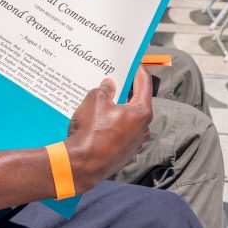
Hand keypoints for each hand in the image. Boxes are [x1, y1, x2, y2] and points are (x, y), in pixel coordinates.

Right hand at [64, 67, 152, 192]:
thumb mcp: (94, 101)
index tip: (133, 62)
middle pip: (138, 101)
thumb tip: (108, 86)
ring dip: (120, 108)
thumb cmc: (91, 131)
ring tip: (104, 98)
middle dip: (126, 89)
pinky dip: (115, 122)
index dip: (138, 70)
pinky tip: (100, 119)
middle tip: (116, 78)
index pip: (145, 83)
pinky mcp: (126, 152)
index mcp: (141, 112)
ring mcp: (136, 142)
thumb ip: (104, 89)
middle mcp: (144, 128)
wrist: (82, 165)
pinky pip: (123, 131)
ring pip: (130, 118)